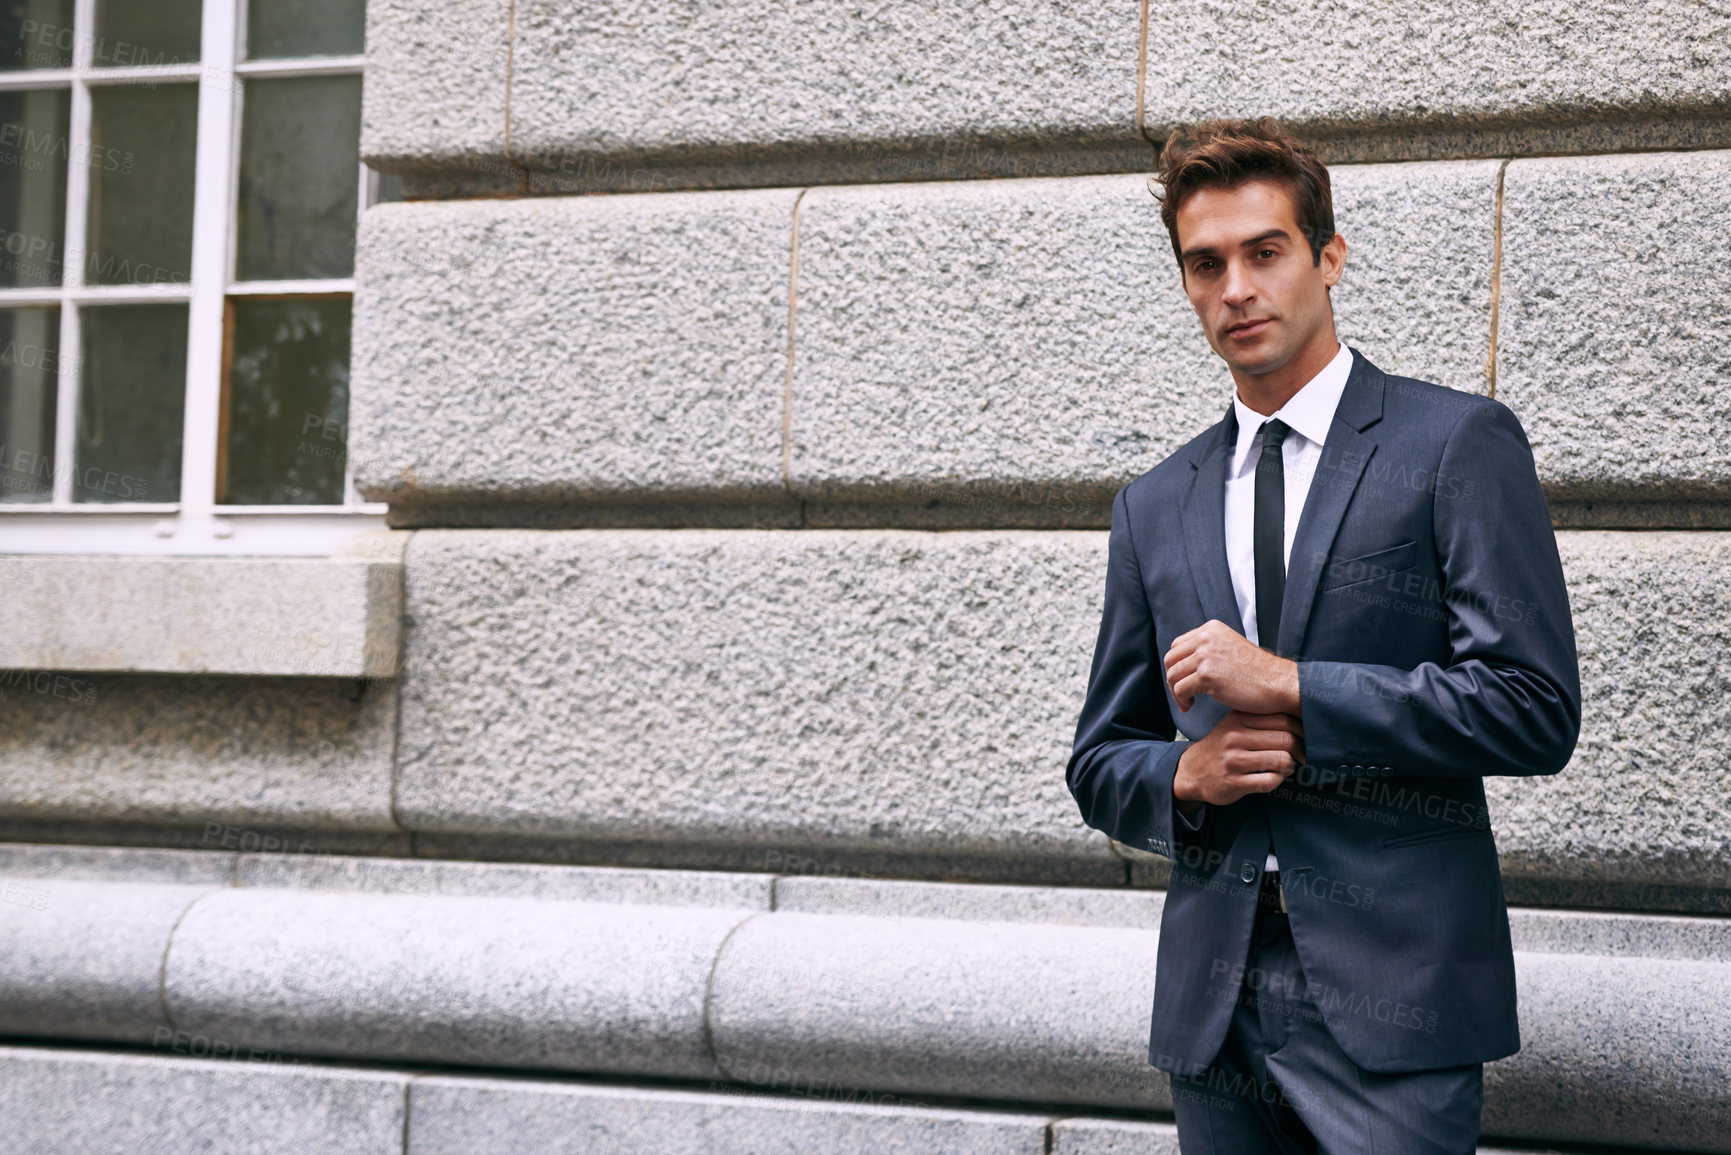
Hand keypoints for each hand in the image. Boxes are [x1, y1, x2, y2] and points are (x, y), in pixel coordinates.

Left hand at [1165, 619, 1300, 714]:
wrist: (1280, 683)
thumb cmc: (1258, 673)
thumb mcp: (1231, 648)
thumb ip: (1210, 648)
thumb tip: (1186, 661)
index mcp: (1211, 629)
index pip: (1178, 645)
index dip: (1178, 665)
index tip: (1185, 679)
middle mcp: (1206, 637)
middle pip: (1170, 659)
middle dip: (1173, 679)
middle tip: (1183, 694)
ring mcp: (1206, 655)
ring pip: (1172, 675)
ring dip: (1176, 692)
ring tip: (1187, 702)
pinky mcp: (1207, 675)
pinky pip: (1180, 689)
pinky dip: (1182, 700)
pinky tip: (1191, 706)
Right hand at [1173, 710, 1304, 809]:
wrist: (1190, 772)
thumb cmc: (1221, 747)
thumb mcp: (1233, 725)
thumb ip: (1260, 719)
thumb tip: (1300, 718)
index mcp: (1238, 718)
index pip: (1283, 719)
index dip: (1301, 730)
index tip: (1304, 738)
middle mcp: (1235, 736)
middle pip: (1286, 739)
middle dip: (1300, 750)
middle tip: (1300, 756)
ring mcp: (1233, 760)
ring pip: (1282, 760)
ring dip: (1290, 767)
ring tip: (1286, 767)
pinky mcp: (1234, 782)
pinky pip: (1270, 781)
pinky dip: (1278, 781)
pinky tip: (1273, 778)